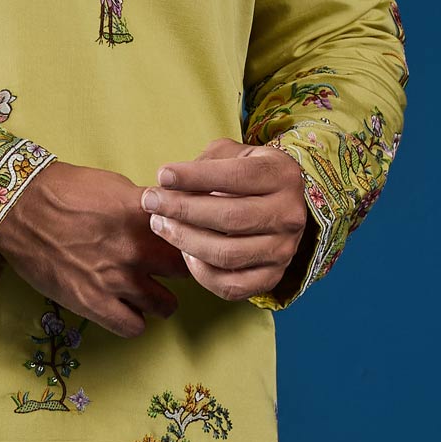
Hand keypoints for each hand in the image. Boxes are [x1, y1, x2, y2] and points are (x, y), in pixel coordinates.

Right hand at [0, 158, 183, 336]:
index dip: (195, 239)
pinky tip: (126, 309)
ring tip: (149, 294)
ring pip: (166, 306)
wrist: (18, 208)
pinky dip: (134, 321)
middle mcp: (137, 250)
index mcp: (145, 216)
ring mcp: (116, 280)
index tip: (190, 242)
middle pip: (187, 271)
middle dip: (182, 271)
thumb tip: (169, 218)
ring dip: (160, 300)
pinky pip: (133, 328)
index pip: (194, 233)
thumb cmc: (64, 190)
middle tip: (170, 271)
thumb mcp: (115, 185)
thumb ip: (146, 206)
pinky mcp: (92, 303)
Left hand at [141, 140, 310, 299]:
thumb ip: (206, 163)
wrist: (279, 207)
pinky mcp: (272, 277)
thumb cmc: (247, 176)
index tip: (162, 176)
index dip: (196, 177)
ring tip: (160, 225)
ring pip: (227, 254)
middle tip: (151, 202)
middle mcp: (289, 215)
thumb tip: (169, 185)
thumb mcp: (233, 155)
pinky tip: (185, 253)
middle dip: (182, 210)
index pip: (237, 176)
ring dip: (185, 241)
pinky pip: (231, 286)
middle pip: (230, 218)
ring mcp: (284, 250)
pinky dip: (201, 272)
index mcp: (283, 176)